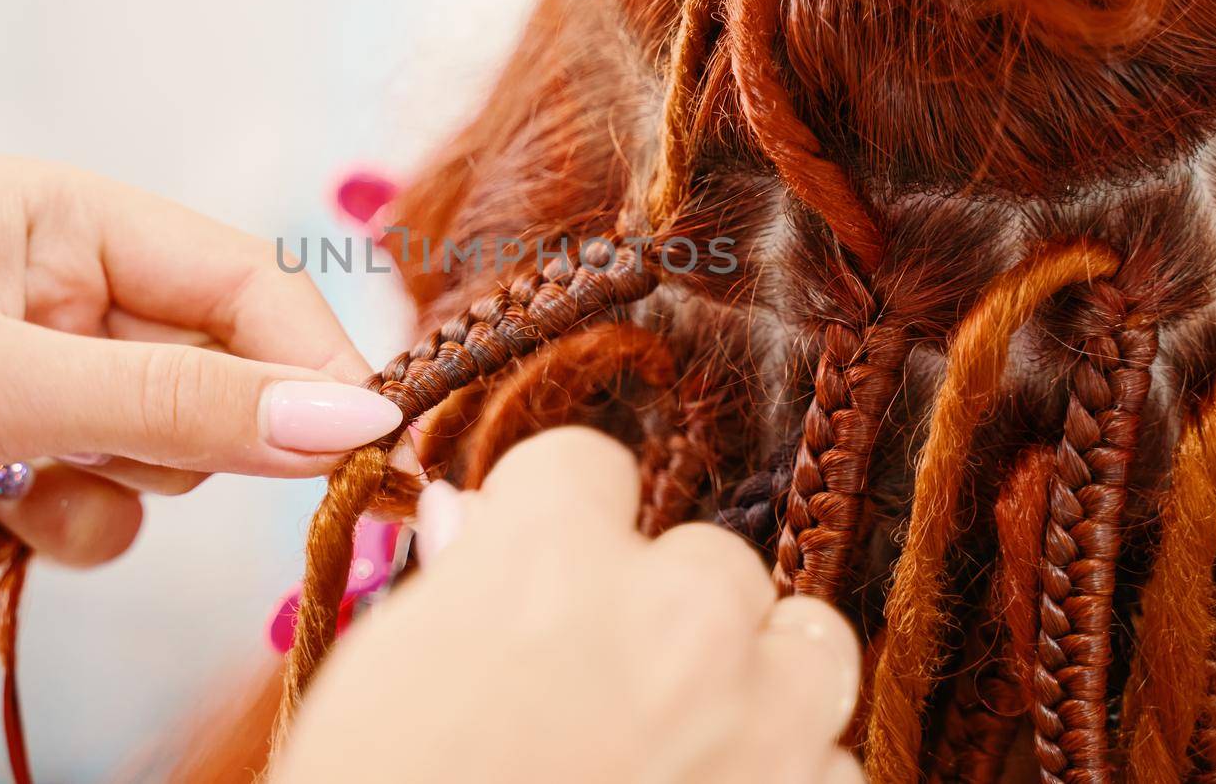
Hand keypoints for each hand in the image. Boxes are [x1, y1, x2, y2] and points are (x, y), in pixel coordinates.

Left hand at [0, 157, 401, 593]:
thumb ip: (173, 406)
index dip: (310, 363)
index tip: (371, 445)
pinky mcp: (6, 467)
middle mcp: (65, 295)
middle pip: (217, 372)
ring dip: (120, 485)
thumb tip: (346, 422)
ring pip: (168, 452)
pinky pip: (103, 509)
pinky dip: (67, 528)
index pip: (242, 284)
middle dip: (199, 434)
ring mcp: (38, 386)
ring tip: (26, 479)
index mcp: (67, 222)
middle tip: (158, 469)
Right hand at [273, 429, 861, 783]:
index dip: (558, 519)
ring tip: (691, 739)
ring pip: (809, 646)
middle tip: (605, 680)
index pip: (590, 464)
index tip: (542, 563)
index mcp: (548, 557)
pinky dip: (784, 783)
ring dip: (760, 681)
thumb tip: (475, 529)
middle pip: (711, 557)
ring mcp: (758, 723)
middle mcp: (672, 617)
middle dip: (664, 608)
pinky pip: (832, 768)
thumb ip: (459, 587)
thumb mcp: (383, 677)